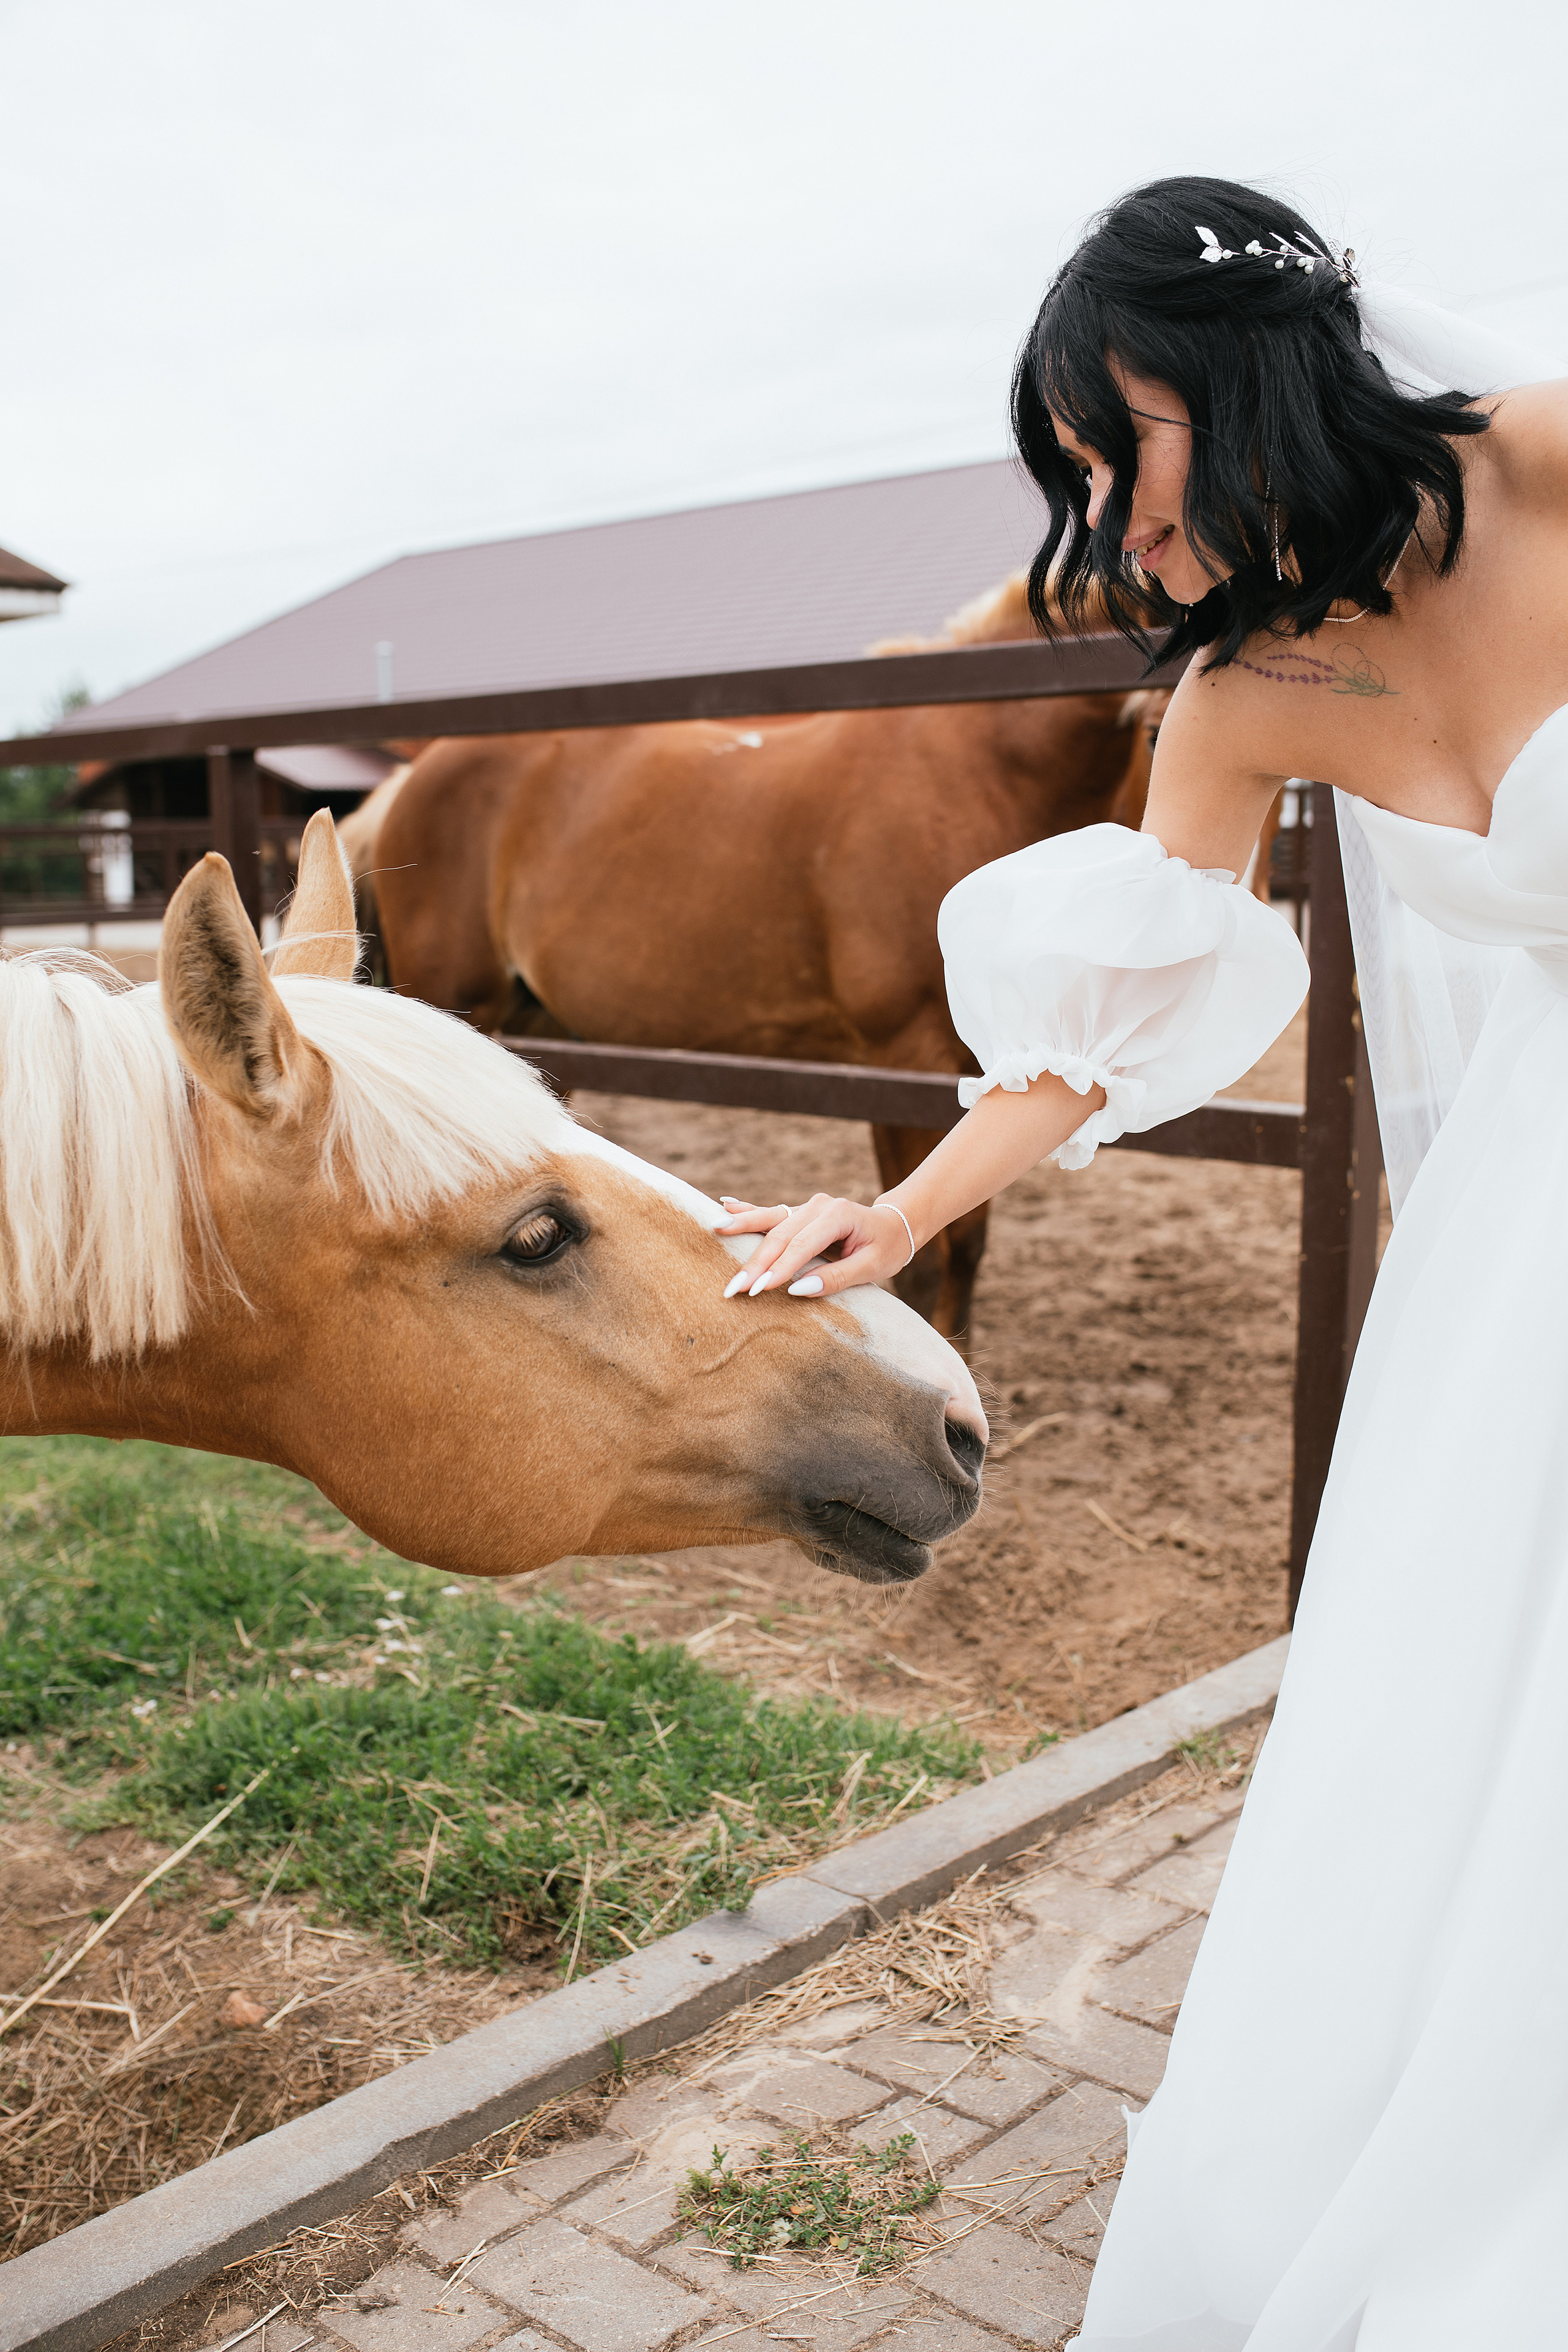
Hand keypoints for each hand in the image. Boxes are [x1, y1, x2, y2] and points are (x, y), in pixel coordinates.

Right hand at [715, 1194, 915, 1299]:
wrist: (896, 1225)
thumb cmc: (887, 1248)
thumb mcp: (872, 1267)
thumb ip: (837, 1278)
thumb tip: (798, 1290)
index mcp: (837, 1215)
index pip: (801, 1245)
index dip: (778, 1269)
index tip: (757, 1290)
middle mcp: (818, 1206)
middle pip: (779, 1234)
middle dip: (754, 1261)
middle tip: (731, 1287)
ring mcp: (807, 1207)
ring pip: (769, 1220)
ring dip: (741, 1229)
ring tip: (715, 1230)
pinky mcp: (799, 1213)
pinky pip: (770, 1213)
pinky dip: (747, 1210)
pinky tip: (724, 1205)